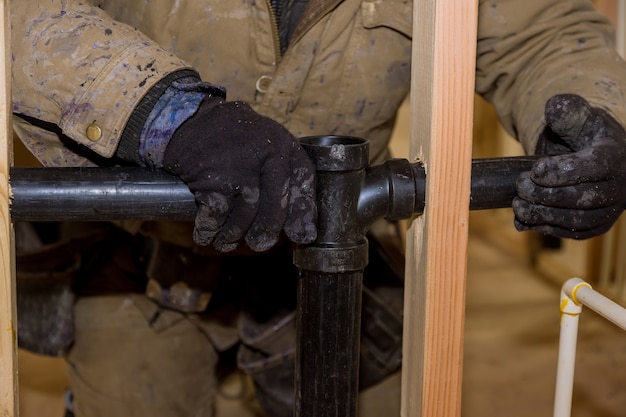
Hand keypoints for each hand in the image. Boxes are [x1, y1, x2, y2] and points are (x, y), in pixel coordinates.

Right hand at [162, 97, 316, 251]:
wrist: (187, 119)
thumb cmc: (229, 137)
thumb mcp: (263, 143)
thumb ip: (280, 176)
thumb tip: (300, 228)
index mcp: (282, 143)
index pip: (303, 180)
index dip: (304, 211)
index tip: (304, 235)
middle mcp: (266, 153)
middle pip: (275, 207)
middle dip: (266, 231)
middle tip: (259, 244)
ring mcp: (239, 167)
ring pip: (246, 216)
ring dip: (234, 234)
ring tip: (227, 240)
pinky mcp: (213, 180)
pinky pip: (217, 216)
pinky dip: (210, 230)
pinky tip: (207, 234)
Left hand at [513, 94, 625, 238]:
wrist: (595, 157)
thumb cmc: (585, 135)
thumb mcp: (579, 117)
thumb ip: (567, 112)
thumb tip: (553, 107)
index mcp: (615, 157)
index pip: (592, 167)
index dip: (561, 171)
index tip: (534, 169)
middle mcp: (619, 187)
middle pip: (581, 198)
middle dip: (545, 194)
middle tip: (520, 185)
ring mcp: (609, 210)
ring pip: (576, 220)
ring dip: (542, 215)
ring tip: (517, 205)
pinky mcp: (596, 226)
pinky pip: (571, 233)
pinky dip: (545, 228)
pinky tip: (522, 220)